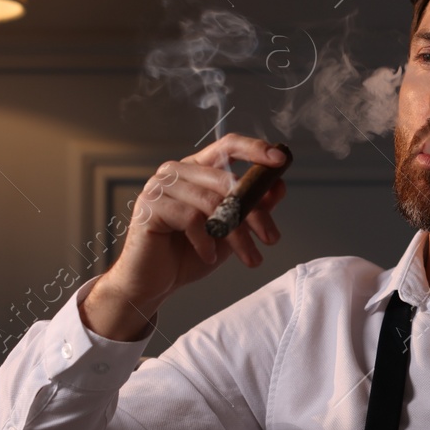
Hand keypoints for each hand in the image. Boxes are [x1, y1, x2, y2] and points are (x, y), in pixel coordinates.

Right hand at [86, 134, 287, 332]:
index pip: (227, 146)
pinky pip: (191, 219)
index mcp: (196, 169)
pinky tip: (210, 256)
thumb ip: (252, 206)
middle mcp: (177, 171)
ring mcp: (160, 186)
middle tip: (271, 238)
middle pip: (227, 181)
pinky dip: (207, 241)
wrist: (154, 283)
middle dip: (255, 212)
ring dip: (238, 234)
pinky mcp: (149, 206)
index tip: (280, 159)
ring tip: (250, 258)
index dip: (255, 149)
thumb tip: (279, 185)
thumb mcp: (230, 230)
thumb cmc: (189, 253)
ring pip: (212, 203)